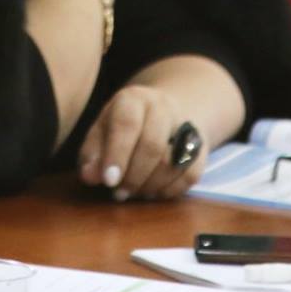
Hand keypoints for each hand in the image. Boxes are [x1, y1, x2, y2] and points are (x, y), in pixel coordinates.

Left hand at [77, 84, 206, 201]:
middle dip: (134, 176)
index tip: (109, 181)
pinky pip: (191, 174)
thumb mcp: (100, 133)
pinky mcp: (200, 147)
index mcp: (133, 98)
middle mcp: (163, 106)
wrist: (161, 113)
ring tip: (134, 192)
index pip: (127, 123)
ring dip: (150, 185)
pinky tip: (153, 191)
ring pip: (173, 162)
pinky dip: (170, 190)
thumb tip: (90, 176)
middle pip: (153, 144)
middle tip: (119, 193)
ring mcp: (185, 125)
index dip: (117, 155)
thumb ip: (92, 154)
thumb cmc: (122, 127)